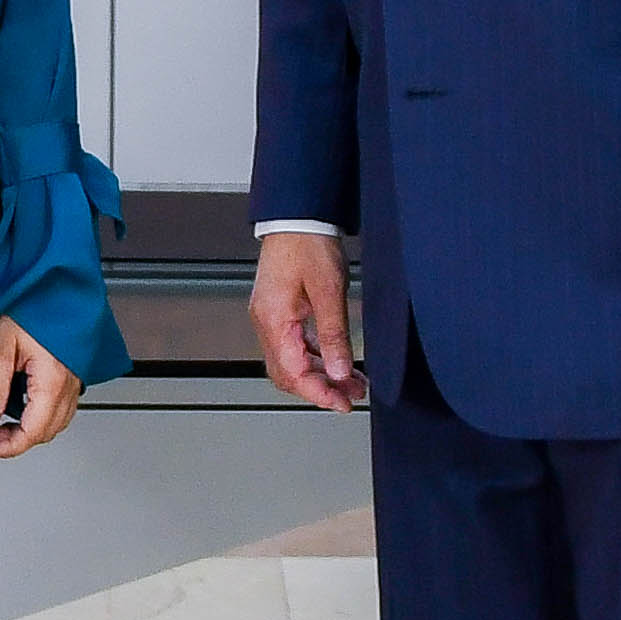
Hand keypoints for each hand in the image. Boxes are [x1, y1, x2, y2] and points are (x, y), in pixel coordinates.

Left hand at [0, 317, 83, 456]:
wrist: (52, 285)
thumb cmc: (31, 306)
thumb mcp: (1, 346)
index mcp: (52, 381)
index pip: (33, 432)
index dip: (11, 447)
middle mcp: (69, 385)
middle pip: (46, 432)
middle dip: (18, 441)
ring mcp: (74, 381)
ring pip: (56, 423)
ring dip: (30, 431)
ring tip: (2, 424)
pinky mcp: (73, 375)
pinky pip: (61, 408)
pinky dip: (41, 417)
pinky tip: (21, 408)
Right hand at [250, 231, 362, 408]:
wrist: (297, 216)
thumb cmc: (308, 244)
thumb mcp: (329, 291)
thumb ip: (334, 335)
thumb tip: (340, 371)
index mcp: (274, 321)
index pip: (292, 374)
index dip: (318, 393)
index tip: (342, 403)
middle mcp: (267, 323)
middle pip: (288, 374)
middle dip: (321, 389)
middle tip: (351, 397)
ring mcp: (272, 318)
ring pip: (293, 362)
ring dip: (322, 375)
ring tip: (353, 382)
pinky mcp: (280, 312)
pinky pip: (297, 346)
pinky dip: (318, 358)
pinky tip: (339, 362)